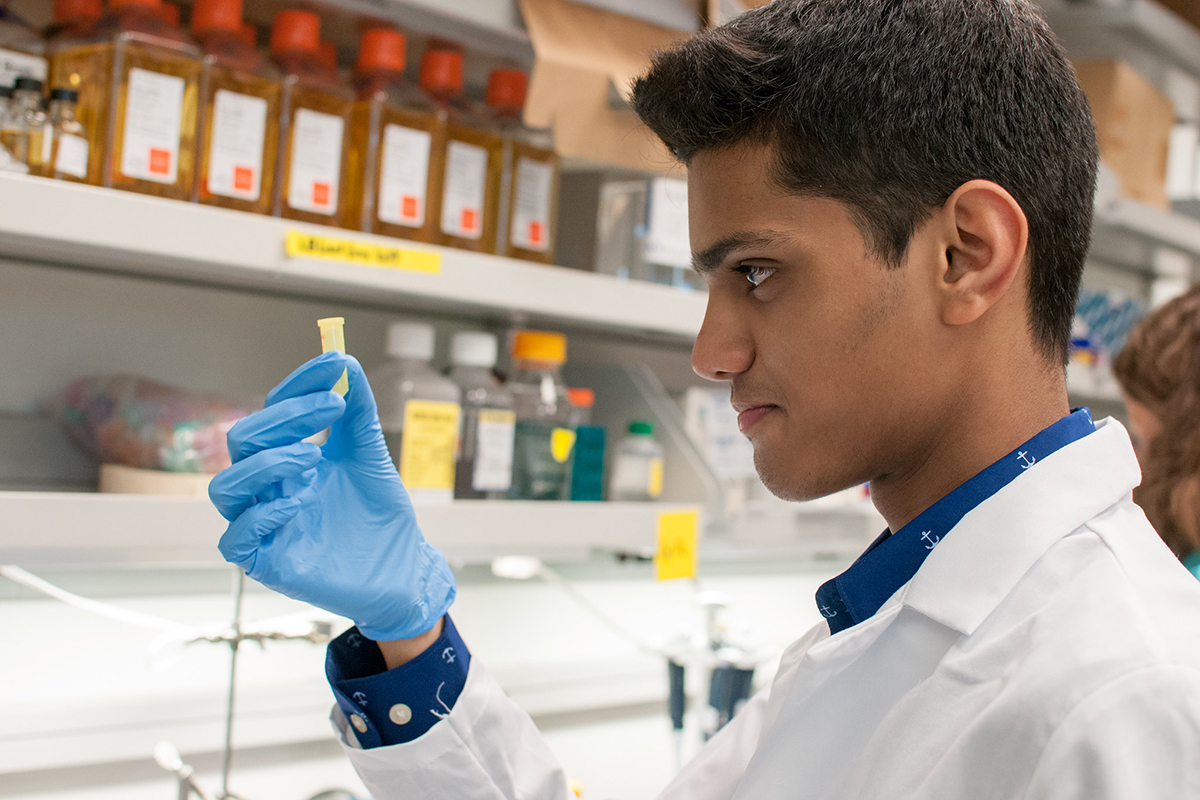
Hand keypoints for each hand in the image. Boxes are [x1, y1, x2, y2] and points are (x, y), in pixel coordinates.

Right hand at [208, 351, 454, 640]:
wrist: (403, 567)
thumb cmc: (380, 515)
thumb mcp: (369, 454)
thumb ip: (356, 412)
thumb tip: (344, 360)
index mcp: (288, 457)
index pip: (273, 411)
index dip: (298, 385)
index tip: (334, 367)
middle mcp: (268, 487)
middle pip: (242, 439)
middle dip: (284, 417)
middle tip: (332, 408)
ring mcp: (264, 524)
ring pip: (224, 487)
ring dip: (266, 463)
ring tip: (313, 457)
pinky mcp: (268, 562)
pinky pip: (236, 538)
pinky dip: (262, 514)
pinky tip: (301, 502)